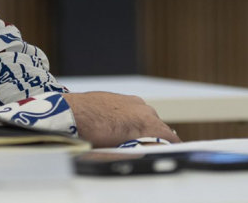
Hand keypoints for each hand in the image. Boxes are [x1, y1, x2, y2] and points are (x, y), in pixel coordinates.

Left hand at [63, 91, 180, 146]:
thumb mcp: (119, 149)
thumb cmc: (92, 133)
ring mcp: (131, 100)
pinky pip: (135, 109)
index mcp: (144, 122)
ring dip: (145, 126)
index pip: (168, 135)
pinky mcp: (121, 97)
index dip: (173, 145)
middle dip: (158, 136)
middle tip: (154, 148)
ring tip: (137, 139)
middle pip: (158, 125)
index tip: (175, 150)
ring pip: (147, 116)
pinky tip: (124, 127)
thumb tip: (155, 150)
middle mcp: (141, 108)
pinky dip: (135, 118)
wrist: (72, 113)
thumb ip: (141, 150)